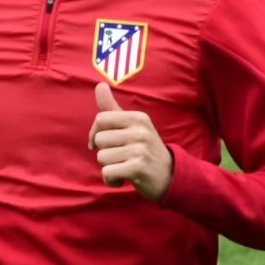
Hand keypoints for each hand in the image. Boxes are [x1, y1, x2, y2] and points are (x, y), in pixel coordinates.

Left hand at [87, 83, 172, 201]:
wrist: (169, 176)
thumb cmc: (144, 149)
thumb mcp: (132, 126)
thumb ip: (112, 107)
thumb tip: (99, 84)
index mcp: (138, 117)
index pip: (101, 119)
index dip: (95, 133)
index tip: (104, 143)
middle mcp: (140, 130)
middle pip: (99, 139)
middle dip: (105, 152)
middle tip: (122, 156)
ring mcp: (140, 149)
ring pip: (102, 157)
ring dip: (109, 167)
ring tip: (124, 166)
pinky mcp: (138, 168)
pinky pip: (107, 172)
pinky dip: (112, 179)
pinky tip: (124, 178)